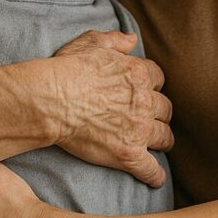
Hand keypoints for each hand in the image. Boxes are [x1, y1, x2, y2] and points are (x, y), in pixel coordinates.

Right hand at [51, 30, 173, 187]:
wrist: (52, 100)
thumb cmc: (67, 70)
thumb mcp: (90, 43)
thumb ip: (114, 40)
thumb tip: (132, 40)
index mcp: (137, 73)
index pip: (158, 79)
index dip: (151, 86)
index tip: (145, 92)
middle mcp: (144, 101)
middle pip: (165, 109)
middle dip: (159, 113)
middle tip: (151, 118)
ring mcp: (138, 129)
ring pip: (164, 137)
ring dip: (162, 140)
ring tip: (157, 144)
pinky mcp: (129, 154)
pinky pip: (151, 169)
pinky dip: (154, 175)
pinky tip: (154, 177)